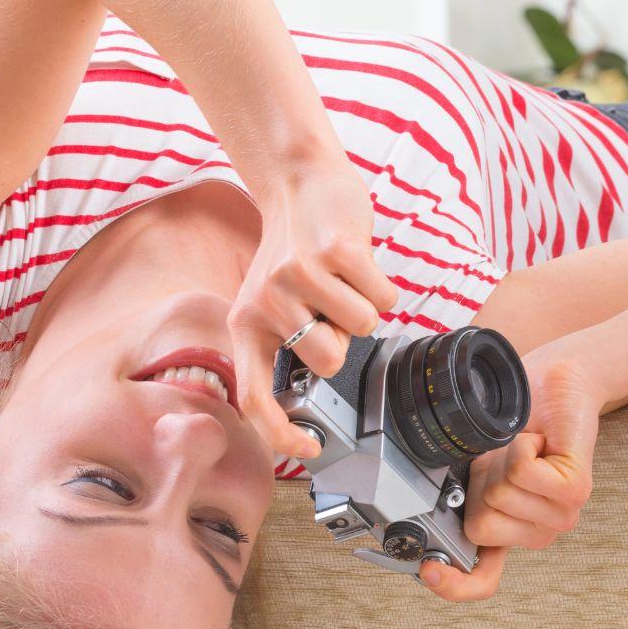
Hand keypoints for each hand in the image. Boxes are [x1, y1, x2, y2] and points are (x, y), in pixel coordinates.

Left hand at [228, 144, 399, 455]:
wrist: (299, 179)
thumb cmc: (295, 249)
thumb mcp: (270, 299)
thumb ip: (283, 342)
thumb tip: (314, 393)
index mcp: (245, 324)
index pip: (256, 397)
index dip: (281, 432)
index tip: (310, 448)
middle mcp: (266, 303)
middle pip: (331, 361)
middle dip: (345, 339)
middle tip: (330, 306)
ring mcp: (299, 275)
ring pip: (361, 327)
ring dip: (364, 305)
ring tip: (341, 278)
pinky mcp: (336, 251)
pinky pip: (382, 297)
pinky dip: (382, 284)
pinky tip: (358, 261)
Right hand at [417, 352, 603, 601]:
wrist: (554, 387)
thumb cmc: (519, 428)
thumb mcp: (476, 472)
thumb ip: (460, 501)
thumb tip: (416, 517)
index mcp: (511, 534)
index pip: (481, 581)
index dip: (453, 584)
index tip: (429, 570)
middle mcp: (538, 532)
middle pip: (479, 524)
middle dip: (480, 483)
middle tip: (503, 461)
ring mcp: (561, 515)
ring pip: (498, 495)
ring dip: (502, 461)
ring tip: (523, 450)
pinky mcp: (575, 489)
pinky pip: (522, 472)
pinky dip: (519, 446)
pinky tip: (537, 442)